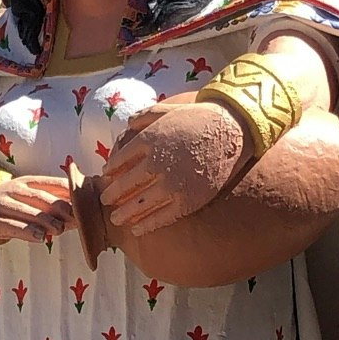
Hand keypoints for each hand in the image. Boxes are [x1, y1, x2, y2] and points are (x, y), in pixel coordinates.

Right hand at [0, 173, 76, 245]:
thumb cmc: (12, 206)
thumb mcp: (30, 199)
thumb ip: (53, 203)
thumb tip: (83, 212)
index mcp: (28, 181)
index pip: (52, 183)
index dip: (70, 192)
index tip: (85, 202)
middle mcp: (15, 189)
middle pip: (41, 197)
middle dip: (60, 209)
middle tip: (75, 219)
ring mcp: (2, 203)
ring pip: (27, 211)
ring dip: (46, 220)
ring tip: (59, 230)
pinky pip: (12, 226)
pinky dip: (27, 232)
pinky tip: (40, 238)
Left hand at [98, 101, 247, 232]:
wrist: (233, 130)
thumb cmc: (199, 118)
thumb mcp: (168, 110)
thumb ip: (145, 117)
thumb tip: (127, 125)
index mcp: (148, 141)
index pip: (119, 162)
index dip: (110, 172)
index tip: (106, 177)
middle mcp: (157, 163)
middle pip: (125, 185)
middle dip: (112, 195)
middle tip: (105, 201)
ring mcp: (172, 184)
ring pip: (139, 204)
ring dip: (124, 213)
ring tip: (116, 219)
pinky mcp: (188, 200)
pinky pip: (162, 217)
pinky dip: (147, 225)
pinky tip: (137, 229)